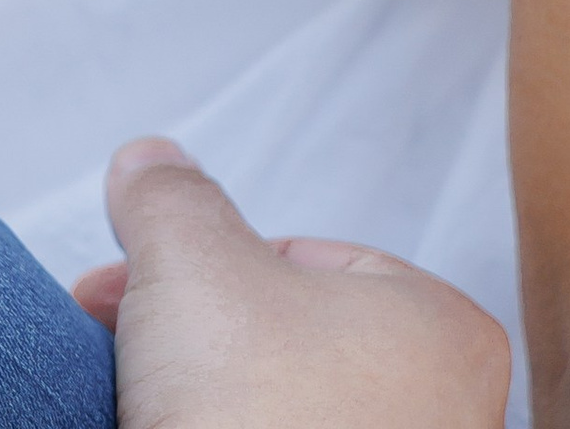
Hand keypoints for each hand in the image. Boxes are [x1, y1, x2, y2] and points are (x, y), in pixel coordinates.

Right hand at [70, 137, 510, 428]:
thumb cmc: (264, 423)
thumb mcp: (191, 261)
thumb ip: (170, 196)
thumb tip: (151, 167)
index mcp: (442, 329)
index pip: (297, 260)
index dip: (197, 268)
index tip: (130, 291)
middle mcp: (445, 412)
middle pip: (279, 343)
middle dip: (190, 343)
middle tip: (124, 352)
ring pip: (275, 415)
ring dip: (202, 407)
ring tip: (140, 412)